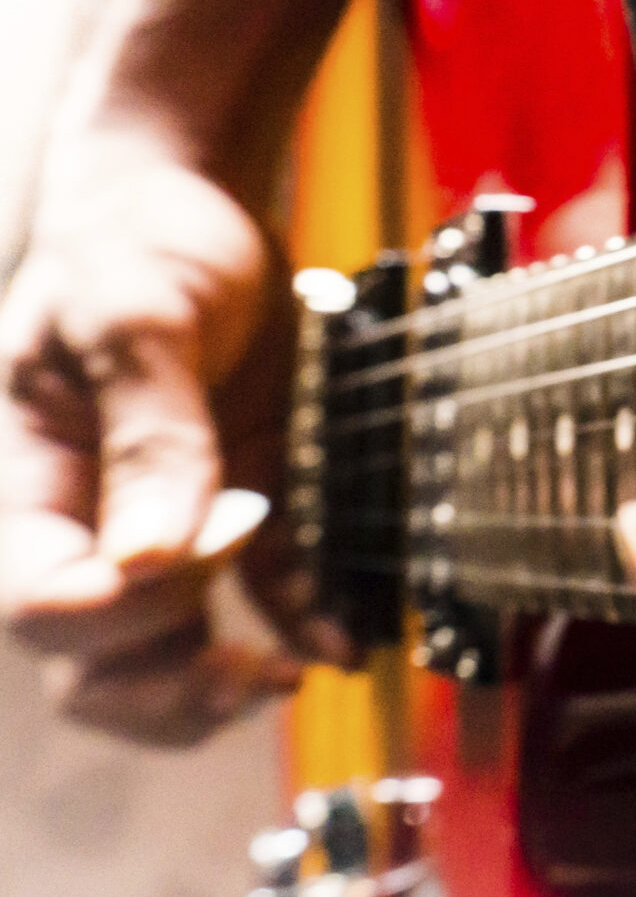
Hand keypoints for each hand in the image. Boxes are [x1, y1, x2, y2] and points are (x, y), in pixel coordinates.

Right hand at [0, 144, 315, 744]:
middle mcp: (86, 524)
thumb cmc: (134, 242)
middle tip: (246, 672)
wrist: (189, 204)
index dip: (127, 605)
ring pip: (160, 661)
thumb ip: (150, 430)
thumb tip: (157, 557)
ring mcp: (165, 528)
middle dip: (161, 692)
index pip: (43, 598)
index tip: (223, 533)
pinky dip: (298, 629)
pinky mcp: (241, 514)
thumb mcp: (133, 313)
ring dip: (219, 691)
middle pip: (86, 666)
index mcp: (26, 484)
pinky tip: (342, 644)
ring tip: (290, 679)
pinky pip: (259, 600)